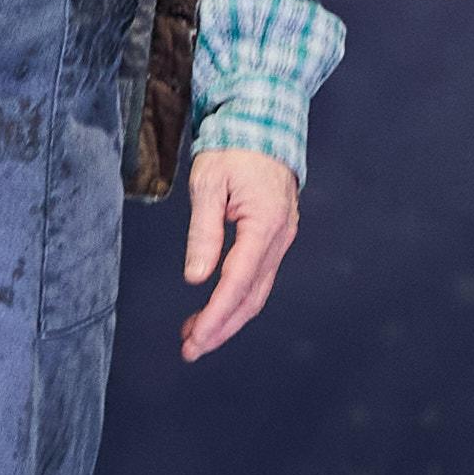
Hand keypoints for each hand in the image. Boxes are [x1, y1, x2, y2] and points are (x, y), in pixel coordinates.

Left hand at [178, 149, 303, 358]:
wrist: (262, 124)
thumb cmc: (233, 149)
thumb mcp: (208, 185)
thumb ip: (203, 233)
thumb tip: (196, 278)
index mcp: (264, 224)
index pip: (238, 283)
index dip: (216, 316)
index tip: (195, 341)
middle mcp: (280, 237)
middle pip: (252, 297)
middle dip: (221, 328)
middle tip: (191, 350)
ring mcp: (282, 238)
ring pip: (257, 292)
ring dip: (228, 317)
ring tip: (196, 336)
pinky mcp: (276, 237)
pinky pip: (259, 277)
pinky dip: (237, 298)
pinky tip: (215, 308)